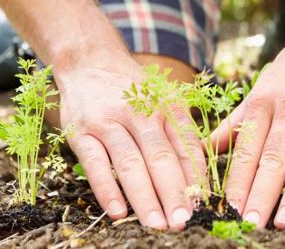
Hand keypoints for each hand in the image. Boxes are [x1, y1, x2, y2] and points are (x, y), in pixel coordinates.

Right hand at [55, 57, 205, 229]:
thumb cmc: (134, 91)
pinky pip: (95, 164)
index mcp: (167, 106)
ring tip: (157, 224)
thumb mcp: (163, 101)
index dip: (195, 177)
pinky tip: (118, 211)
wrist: (90, 62)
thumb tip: (198, 178)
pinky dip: (107, 189)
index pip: (186, 146)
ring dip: (145, 197)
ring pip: (130, 164)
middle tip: (183, 221)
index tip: (202, 204)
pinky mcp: (82, 132)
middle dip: (174, 193)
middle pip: (161, 158)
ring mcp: (109, 122)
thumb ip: (179, 134)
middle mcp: (140, 113)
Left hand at [214, 28, 284, 228]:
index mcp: (264, 101)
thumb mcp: (263, 86)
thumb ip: (238, 120)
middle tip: (250, 224)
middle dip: (260, 193)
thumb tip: (207, 147)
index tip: (228, 210)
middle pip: (273, 156)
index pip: (247, 148)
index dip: (238, 181)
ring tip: (283, 220)